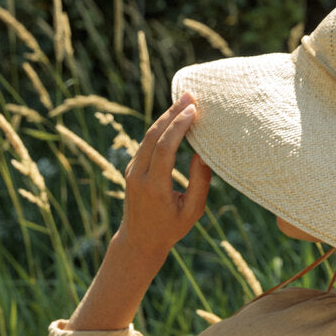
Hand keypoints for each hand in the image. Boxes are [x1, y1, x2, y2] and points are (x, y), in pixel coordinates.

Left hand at [119, 92, 210, 262]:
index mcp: (153, 186)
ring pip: (148, 135)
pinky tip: (174, 117)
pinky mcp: (132, 168)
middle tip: (190, 95)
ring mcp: (132, 170)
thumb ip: (199, 182)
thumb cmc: (170, 228)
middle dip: (172, 113)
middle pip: (154, 135)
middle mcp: (138, 175)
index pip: (165, 147)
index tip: (194, 110)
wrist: (138, 240)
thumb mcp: (192, 211)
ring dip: (166, 116)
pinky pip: (147, 142)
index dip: (179, 126)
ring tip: (185, 100)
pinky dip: (161, 127)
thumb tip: (203, 153)